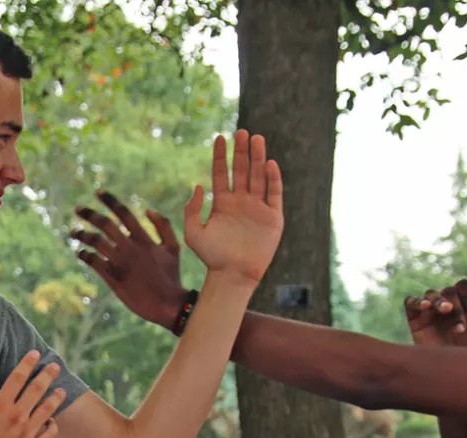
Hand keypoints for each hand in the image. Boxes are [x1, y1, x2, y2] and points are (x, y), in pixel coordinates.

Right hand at [0, 352, 65, 437]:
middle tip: (55, 367)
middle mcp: (16, 417)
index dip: (27, 363)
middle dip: (48, 375)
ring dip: (56, 398)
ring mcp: (26, 434)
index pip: (17, 377)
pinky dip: (52, 425)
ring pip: (47, 410)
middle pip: (37, 389)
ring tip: (61, 391)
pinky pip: (49, 434)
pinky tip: (51, 421)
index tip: (35, 354)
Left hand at [72, 192, 187, 328]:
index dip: (110, 200)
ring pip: (96, 242)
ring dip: (82, 235)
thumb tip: (149, 209)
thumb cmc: (171, 276)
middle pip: (105, 225)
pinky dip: (84, 255)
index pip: (124, 213)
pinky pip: (94, 262)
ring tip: (73, 232)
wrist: (167, 304)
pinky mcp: (113, 278)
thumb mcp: (173, 248)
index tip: (98, 192)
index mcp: (144, 239)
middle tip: (77, 209)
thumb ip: (163, 226)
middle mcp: (130, 249)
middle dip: (89, 214)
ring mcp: (120, 263)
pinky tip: (80, 252)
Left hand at [181, 129, 282, 283]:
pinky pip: (274, 194)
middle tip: (242, 132)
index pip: (221, 173)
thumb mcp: (193, 233)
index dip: (220, 156)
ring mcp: (257, 208)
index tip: (220, 138)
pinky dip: (273, 179)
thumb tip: (197, 186)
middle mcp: (240, 202)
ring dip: (258, 158)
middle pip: (241, 171)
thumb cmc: (212, 257)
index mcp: (222, 203)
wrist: (233, 275)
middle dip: (242, 151)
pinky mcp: (272, 217)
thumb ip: (191, 210)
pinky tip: (269, 164)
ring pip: (258, 177)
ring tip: (257, 139)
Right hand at [405, 279, 466, 347]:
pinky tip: (426, 306)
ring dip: (440, 301)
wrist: (452, 370)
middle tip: (462, 326)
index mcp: (460, 301)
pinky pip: (410, 302)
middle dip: (457, 306)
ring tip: (447, 311)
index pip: (462, 287)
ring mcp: (428, 310)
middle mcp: (444, 302)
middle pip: (448, 291)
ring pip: (431, 294)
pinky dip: (417, 301)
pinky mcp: (414, 318)